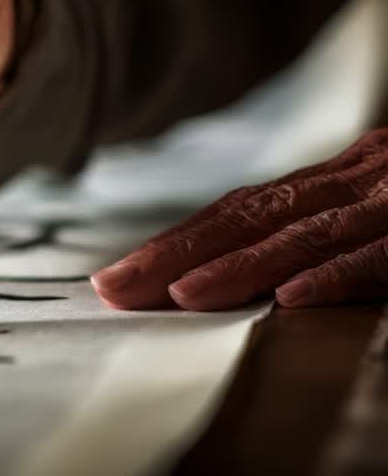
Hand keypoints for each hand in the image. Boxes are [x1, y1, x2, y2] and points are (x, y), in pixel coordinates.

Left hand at [93, 128, 387, 310]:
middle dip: (177, 254)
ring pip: (303, 233)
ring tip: (180, 295)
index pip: (239, 212)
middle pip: (251, 218)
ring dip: (240, 265)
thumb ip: (321, 226)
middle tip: (115, 288)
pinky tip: (289, 296)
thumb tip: (258, 274)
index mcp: (335, 179)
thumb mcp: (377, 205)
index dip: (175, 242)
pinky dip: (334, 273)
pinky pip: (380, 252)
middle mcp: (354, 180)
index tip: (116, 276)